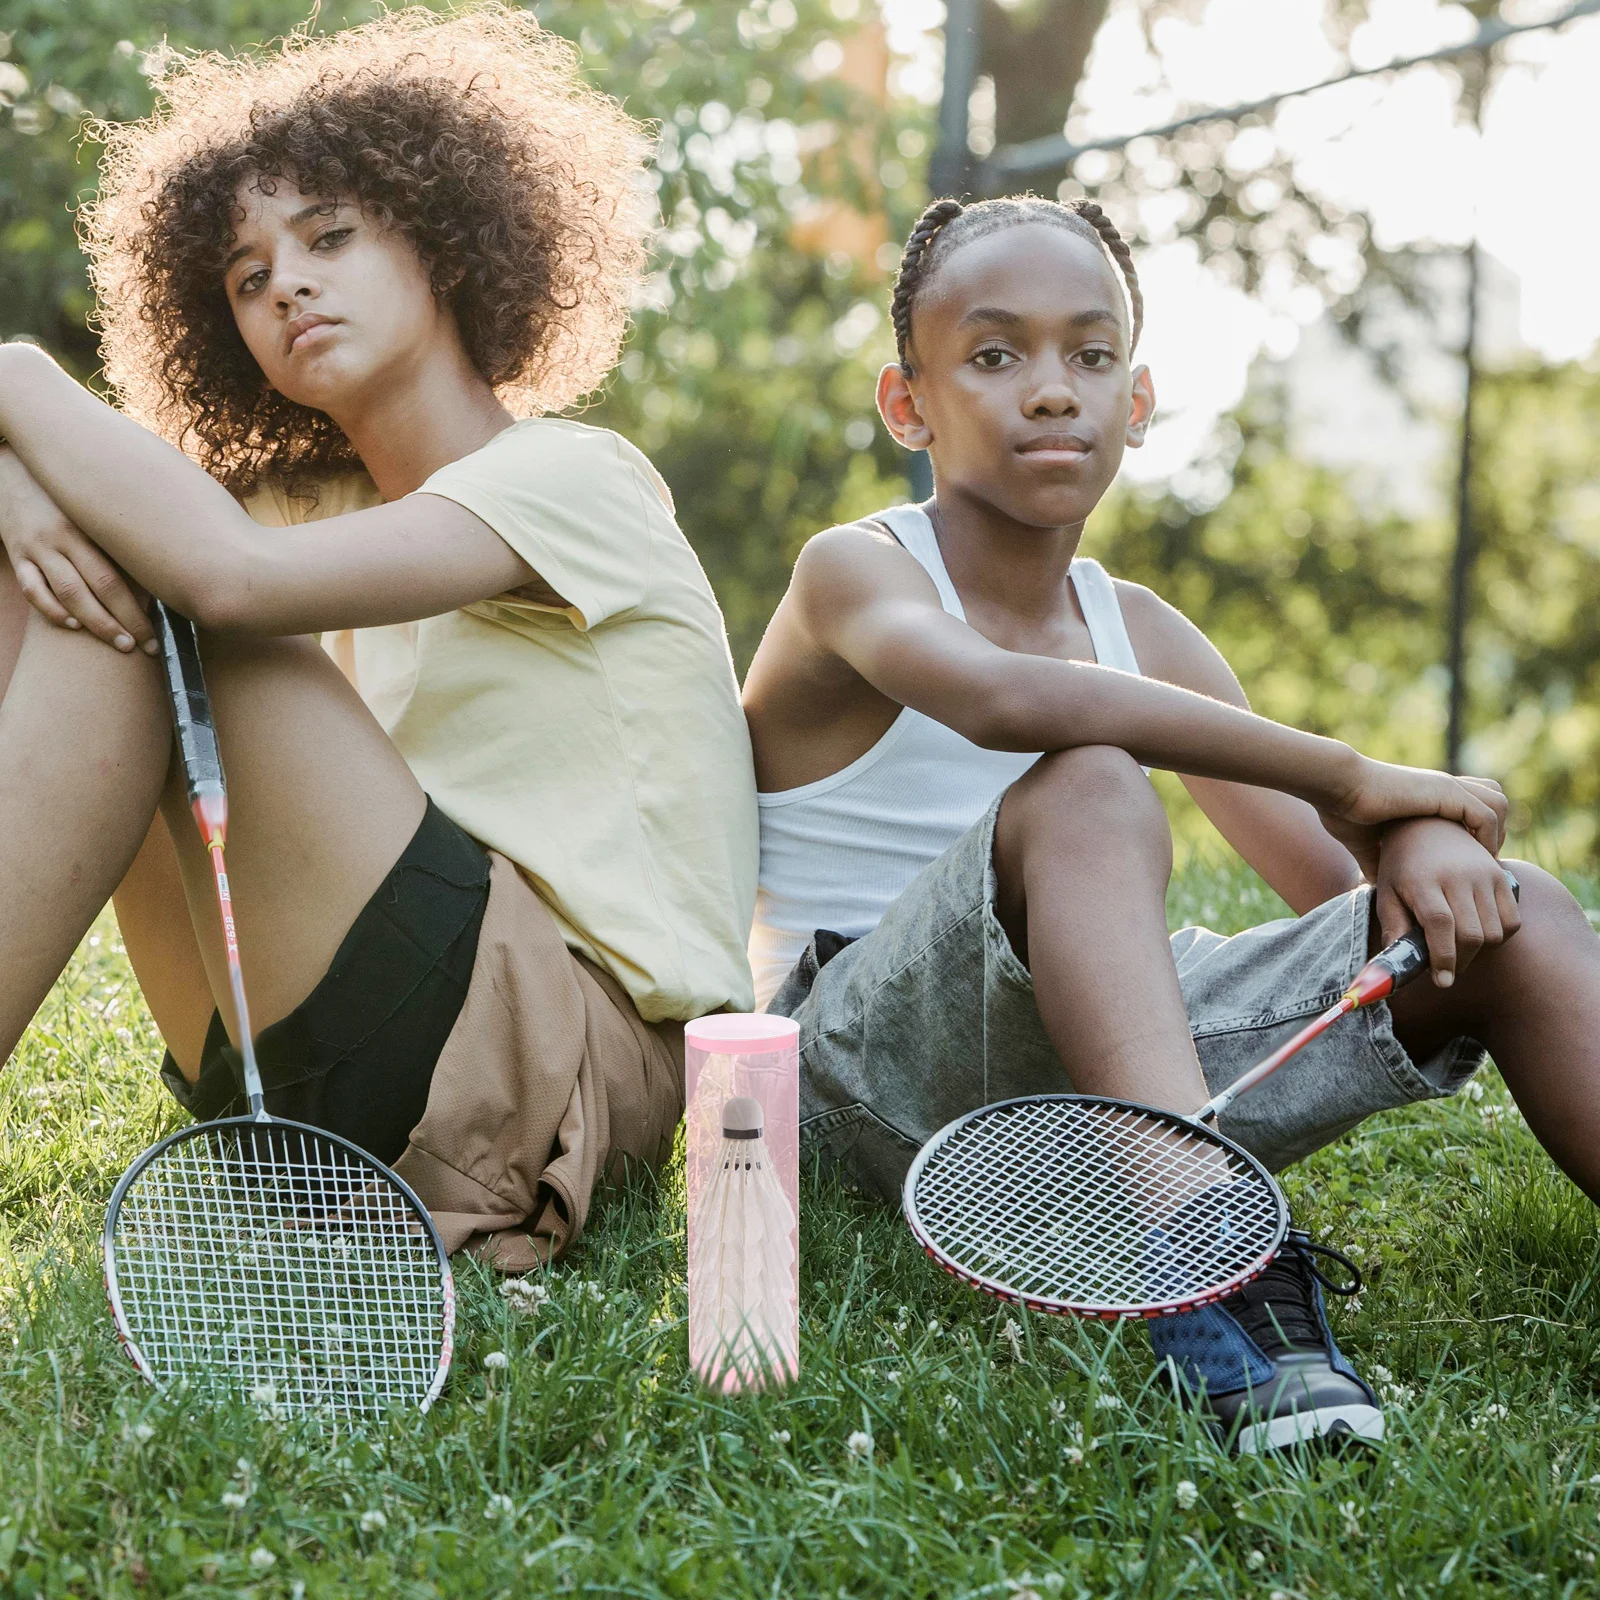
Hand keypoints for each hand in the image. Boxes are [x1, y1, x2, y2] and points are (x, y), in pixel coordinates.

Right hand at [0, 447, 155, 653]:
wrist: (12, 469)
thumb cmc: (71, 493)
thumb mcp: (98, 505)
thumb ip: (125, 530)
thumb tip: (170, 563)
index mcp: (89, 525)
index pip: (119, 577)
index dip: (139, 610)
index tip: (158, 635)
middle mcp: (62, 537)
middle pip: (97, 588)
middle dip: (124, 622)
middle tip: (144, 647)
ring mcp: (36, 547)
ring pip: (65, 593)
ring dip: (93, 622)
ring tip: (118, 643)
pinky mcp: (17, 554)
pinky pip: (31, 588)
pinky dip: (51, 609)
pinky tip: (73, 626)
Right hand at [1316, 753, 1506, 880]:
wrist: (1336, 787)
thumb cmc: (1342, 811)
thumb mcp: (1365, 842)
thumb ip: (1376, 859)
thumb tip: (1376, 883)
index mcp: (1427, 795)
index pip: (1473, 804)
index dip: (1478, 832)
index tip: (1469, 863)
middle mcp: (1442, 787)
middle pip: (1494, 798)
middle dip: (1497, 830)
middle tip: (1483, 860)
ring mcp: (1447, 787)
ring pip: (1499, 804)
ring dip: (1498, 833)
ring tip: (1484, 860)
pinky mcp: (1445, 792)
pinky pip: (1486, 814)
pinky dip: (1487, 838)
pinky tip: (1474, 858)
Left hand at [1372, 817, 1521, 986]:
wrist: (1426, 824)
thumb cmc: (1400, 865)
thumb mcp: (1386, 892)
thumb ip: (1393, 927)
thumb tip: (1397, 966)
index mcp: (1423, 881)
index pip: (1442, 925)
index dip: (1444, 958)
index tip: (1442, 981)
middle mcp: (1458, 877)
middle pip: (1472, 934)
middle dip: (1460, 961)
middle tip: (1447, 969)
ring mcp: (1484, 875)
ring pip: (1494, 932)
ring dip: (1478, 951)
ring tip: (1458, 949)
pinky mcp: (1501, 876)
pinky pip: (1512, 920)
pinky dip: (1499, 936)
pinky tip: (1478, 934)